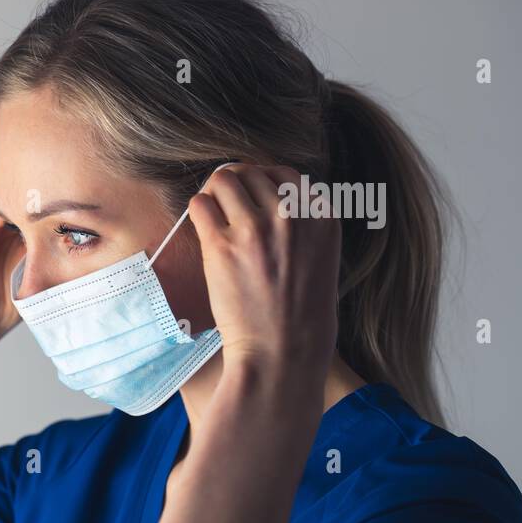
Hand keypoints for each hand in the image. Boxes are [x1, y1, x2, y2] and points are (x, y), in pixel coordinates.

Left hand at [186, 163, 340, 375]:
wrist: (282, 350)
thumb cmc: (301, 313)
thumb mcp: (321, 257)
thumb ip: (303, 224)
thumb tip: (268, 198)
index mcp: (322, 216)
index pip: (285, 174)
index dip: (264, 182)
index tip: (253, 199)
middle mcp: (292, 215)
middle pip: (252, 172)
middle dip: (237, 185)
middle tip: (228, 208)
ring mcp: (256, 228)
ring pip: (224, 179)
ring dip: (215, 193)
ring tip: (214, 215)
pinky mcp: (222, 245)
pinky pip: (200, 204)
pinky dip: (199, 210)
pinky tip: (203, 228)